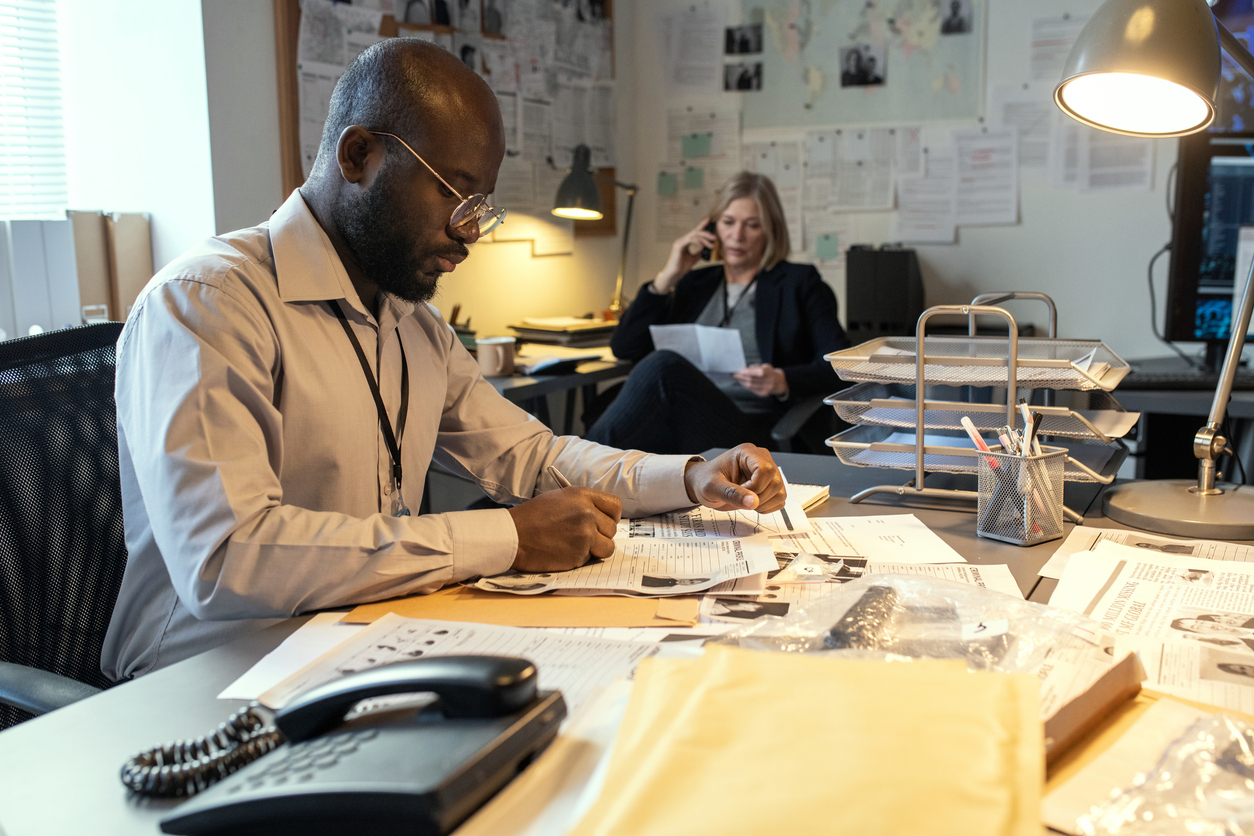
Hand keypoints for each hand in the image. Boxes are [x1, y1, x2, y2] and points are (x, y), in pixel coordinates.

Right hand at [507, 487, 621, 571]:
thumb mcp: (559, 498)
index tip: (605, 522)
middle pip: (612, 529)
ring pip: (607, 547)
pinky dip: (581, 559)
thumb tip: (600, 517)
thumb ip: (582, 504)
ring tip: (576, 546)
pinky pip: (591, 559)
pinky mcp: (579, 555)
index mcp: (582, 496)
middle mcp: (587, 514)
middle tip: (584, 537)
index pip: (615, 505)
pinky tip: (564, 552)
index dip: (612, 517)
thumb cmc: (532, 517)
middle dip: (601, 535)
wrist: (513, 536)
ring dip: (596, 549)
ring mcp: (585, 535)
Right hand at [653, 220, 717, 293]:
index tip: (710, 220)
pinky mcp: (678, 246)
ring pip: (694, 235)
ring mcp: (680, 242)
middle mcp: (682, 240)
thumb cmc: (682, 267)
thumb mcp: (694, 258)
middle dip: (706, 233)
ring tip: (711, 245)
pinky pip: (690, 240)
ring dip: (704, 239)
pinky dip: (697, 242)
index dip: (702, 225)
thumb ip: (699, 252)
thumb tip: (707, 248)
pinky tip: (702, 246)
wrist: (674, 274)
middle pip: (696, 232)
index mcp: (685, 242)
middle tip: (714, 237)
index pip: (695, 232)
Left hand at [683, 444, 786, 512]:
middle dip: (759, 497)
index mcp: (747, 453)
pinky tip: (752, 504)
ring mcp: (768, 473)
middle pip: (776, 482)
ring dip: (764, 503)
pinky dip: (767, 507)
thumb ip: (732, 494)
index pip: (765, 469)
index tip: (741, 492)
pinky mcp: (770, 485)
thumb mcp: (712, 487)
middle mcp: (761, 460)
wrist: (703, 484)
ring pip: (780, 492)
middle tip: (741, 499)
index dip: (756, 486)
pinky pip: (779, 500)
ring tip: (745, 501)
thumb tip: (753, 502)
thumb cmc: (705, 480)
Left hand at [732, 364, 787, 396]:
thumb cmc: (768, 372)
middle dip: (741, 376)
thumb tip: (742, 370)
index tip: (740, 370)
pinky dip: (745, 385)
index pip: (760, 372)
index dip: (749, 372)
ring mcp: (766, 389)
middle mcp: (769, 381)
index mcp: (769, 372)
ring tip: (737, 377)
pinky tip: (742, 382)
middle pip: (752, 379)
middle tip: (734, 373)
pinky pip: (751, 389)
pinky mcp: (763, 394)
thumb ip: (755, 368)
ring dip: (742, 381)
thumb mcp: (764, 366)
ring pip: (750, 385)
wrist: (778, 382)